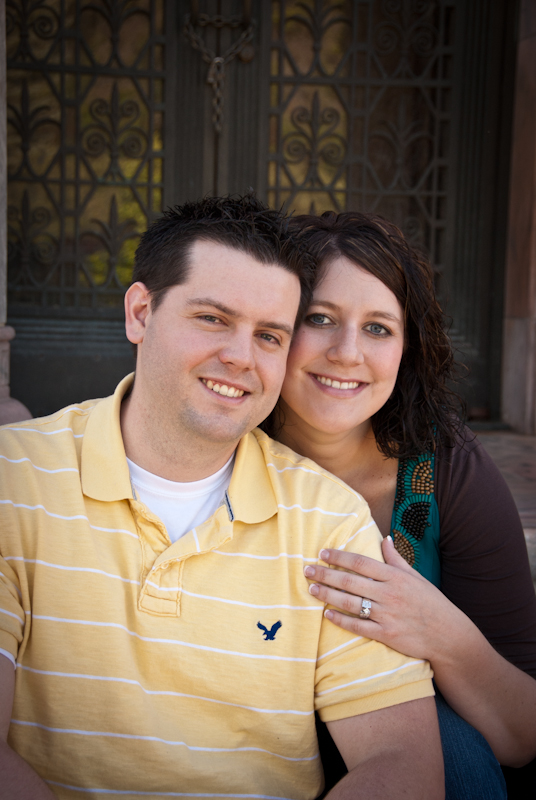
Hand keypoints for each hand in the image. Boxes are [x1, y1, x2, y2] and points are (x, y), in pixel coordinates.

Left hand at [304, 536, 469, 664]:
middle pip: (350, 581)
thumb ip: (396, 559)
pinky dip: (341, 620)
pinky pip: (358, 626)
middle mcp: (389, 593)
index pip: (361, 562)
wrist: (448, 635)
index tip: (322, 553)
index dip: (339, 556)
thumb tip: (385, 538)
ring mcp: (387, 614)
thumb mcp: (416, 576)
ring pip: (350, 603)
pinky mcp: (387, 634)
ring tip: (312, 589)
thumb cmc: (431, 603)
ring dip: (328, 595)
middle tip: (307, 570)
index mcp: (395, 576)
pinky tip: (327, 615)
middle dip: (325, 574)